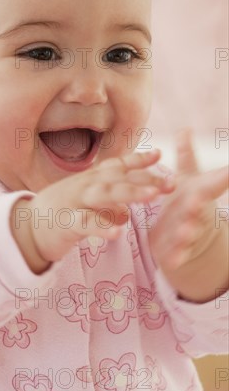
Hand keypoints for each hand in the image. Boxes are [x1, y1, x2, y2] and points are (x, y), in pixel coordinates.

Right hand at [11, 148, 174, 271]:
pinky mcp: (64, 224)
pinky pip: (84, 224)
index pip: (114, 167)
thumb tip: (126, 214)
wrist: (22, 230)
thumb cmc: (56, 216)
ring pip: (104, 194)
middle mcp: (82, 187)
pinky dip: (101, 227)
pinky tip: (119, 232)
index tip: (159, 155)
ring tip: (152, 195)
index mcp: (87, 181)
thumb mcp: (83, 207)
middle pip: (116, 178)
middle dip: (144, 178)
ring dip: (129, 193)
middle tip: (170, 183)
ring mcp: (73, 203)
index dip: (136, 160)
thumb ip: (106, 208)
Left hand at [148, 128, 228, 301]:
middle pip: (198, 209)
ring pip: (188, 233)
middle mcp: (197, 213)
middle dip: (197, 206)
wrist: (183, 232)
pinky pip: (176, 255)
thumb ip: (185, 155)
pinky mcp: (176, 250)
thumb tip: (185, 129)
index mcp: (200, 192)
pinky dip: (174, 258)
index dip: (221, 177)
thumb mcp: (187, 177)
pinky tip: (170, 261)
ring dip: (187, 232)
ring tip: (184, 231)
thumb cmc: (186, 198)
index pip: (212, 183)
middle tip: (195, 201)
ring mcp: (188, 232)